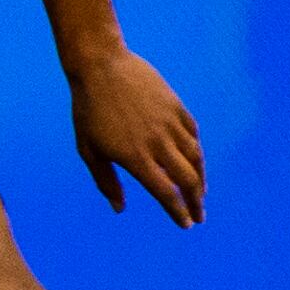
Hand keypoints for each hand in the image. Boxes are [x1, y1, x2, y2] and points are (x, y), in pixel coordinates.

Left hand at [67, 42, 204, 227]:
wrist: (100, 65)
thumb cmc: (88, 110)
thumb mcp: (88, 148)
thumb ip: (106, 181)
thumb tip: (120, 208)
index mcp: (135, 157)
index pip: (165, 193)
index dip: (178, 212)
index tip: (185, 224)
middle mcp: (158, 143)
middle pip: (188, 180)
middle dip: (196, 202)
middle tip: (198, 214)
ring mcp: (170, 124)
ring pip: (196, 158)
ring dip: (201, 179)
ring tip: (199, 192)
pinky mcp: (176, 107)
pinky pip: (193, 135)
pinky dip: (196, 151)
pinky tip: (195, 161)